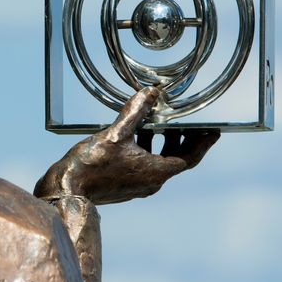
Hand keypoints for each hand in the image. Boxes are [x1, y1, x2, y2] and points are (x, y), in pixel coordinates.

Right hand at [34, 87, 218, 204]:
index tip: (214, 132)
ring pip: (161, 162)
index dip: (203, 143)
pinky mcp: (126, 186)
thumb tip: (151, 93)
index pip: (190, 157)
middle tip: (191, 123)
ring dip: (165, 143)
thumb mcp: (116, 133)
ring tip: (161, 123)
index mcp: (155, 171)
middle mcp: (151, 182)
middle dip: (185, 139)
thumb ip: (135, 111)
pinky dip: (149, 149)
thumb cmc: (92, 164)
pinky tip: (137, 134)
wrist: (68, 188)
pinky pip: (147, 166)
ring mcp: (139, 186)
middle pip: (177, 159)